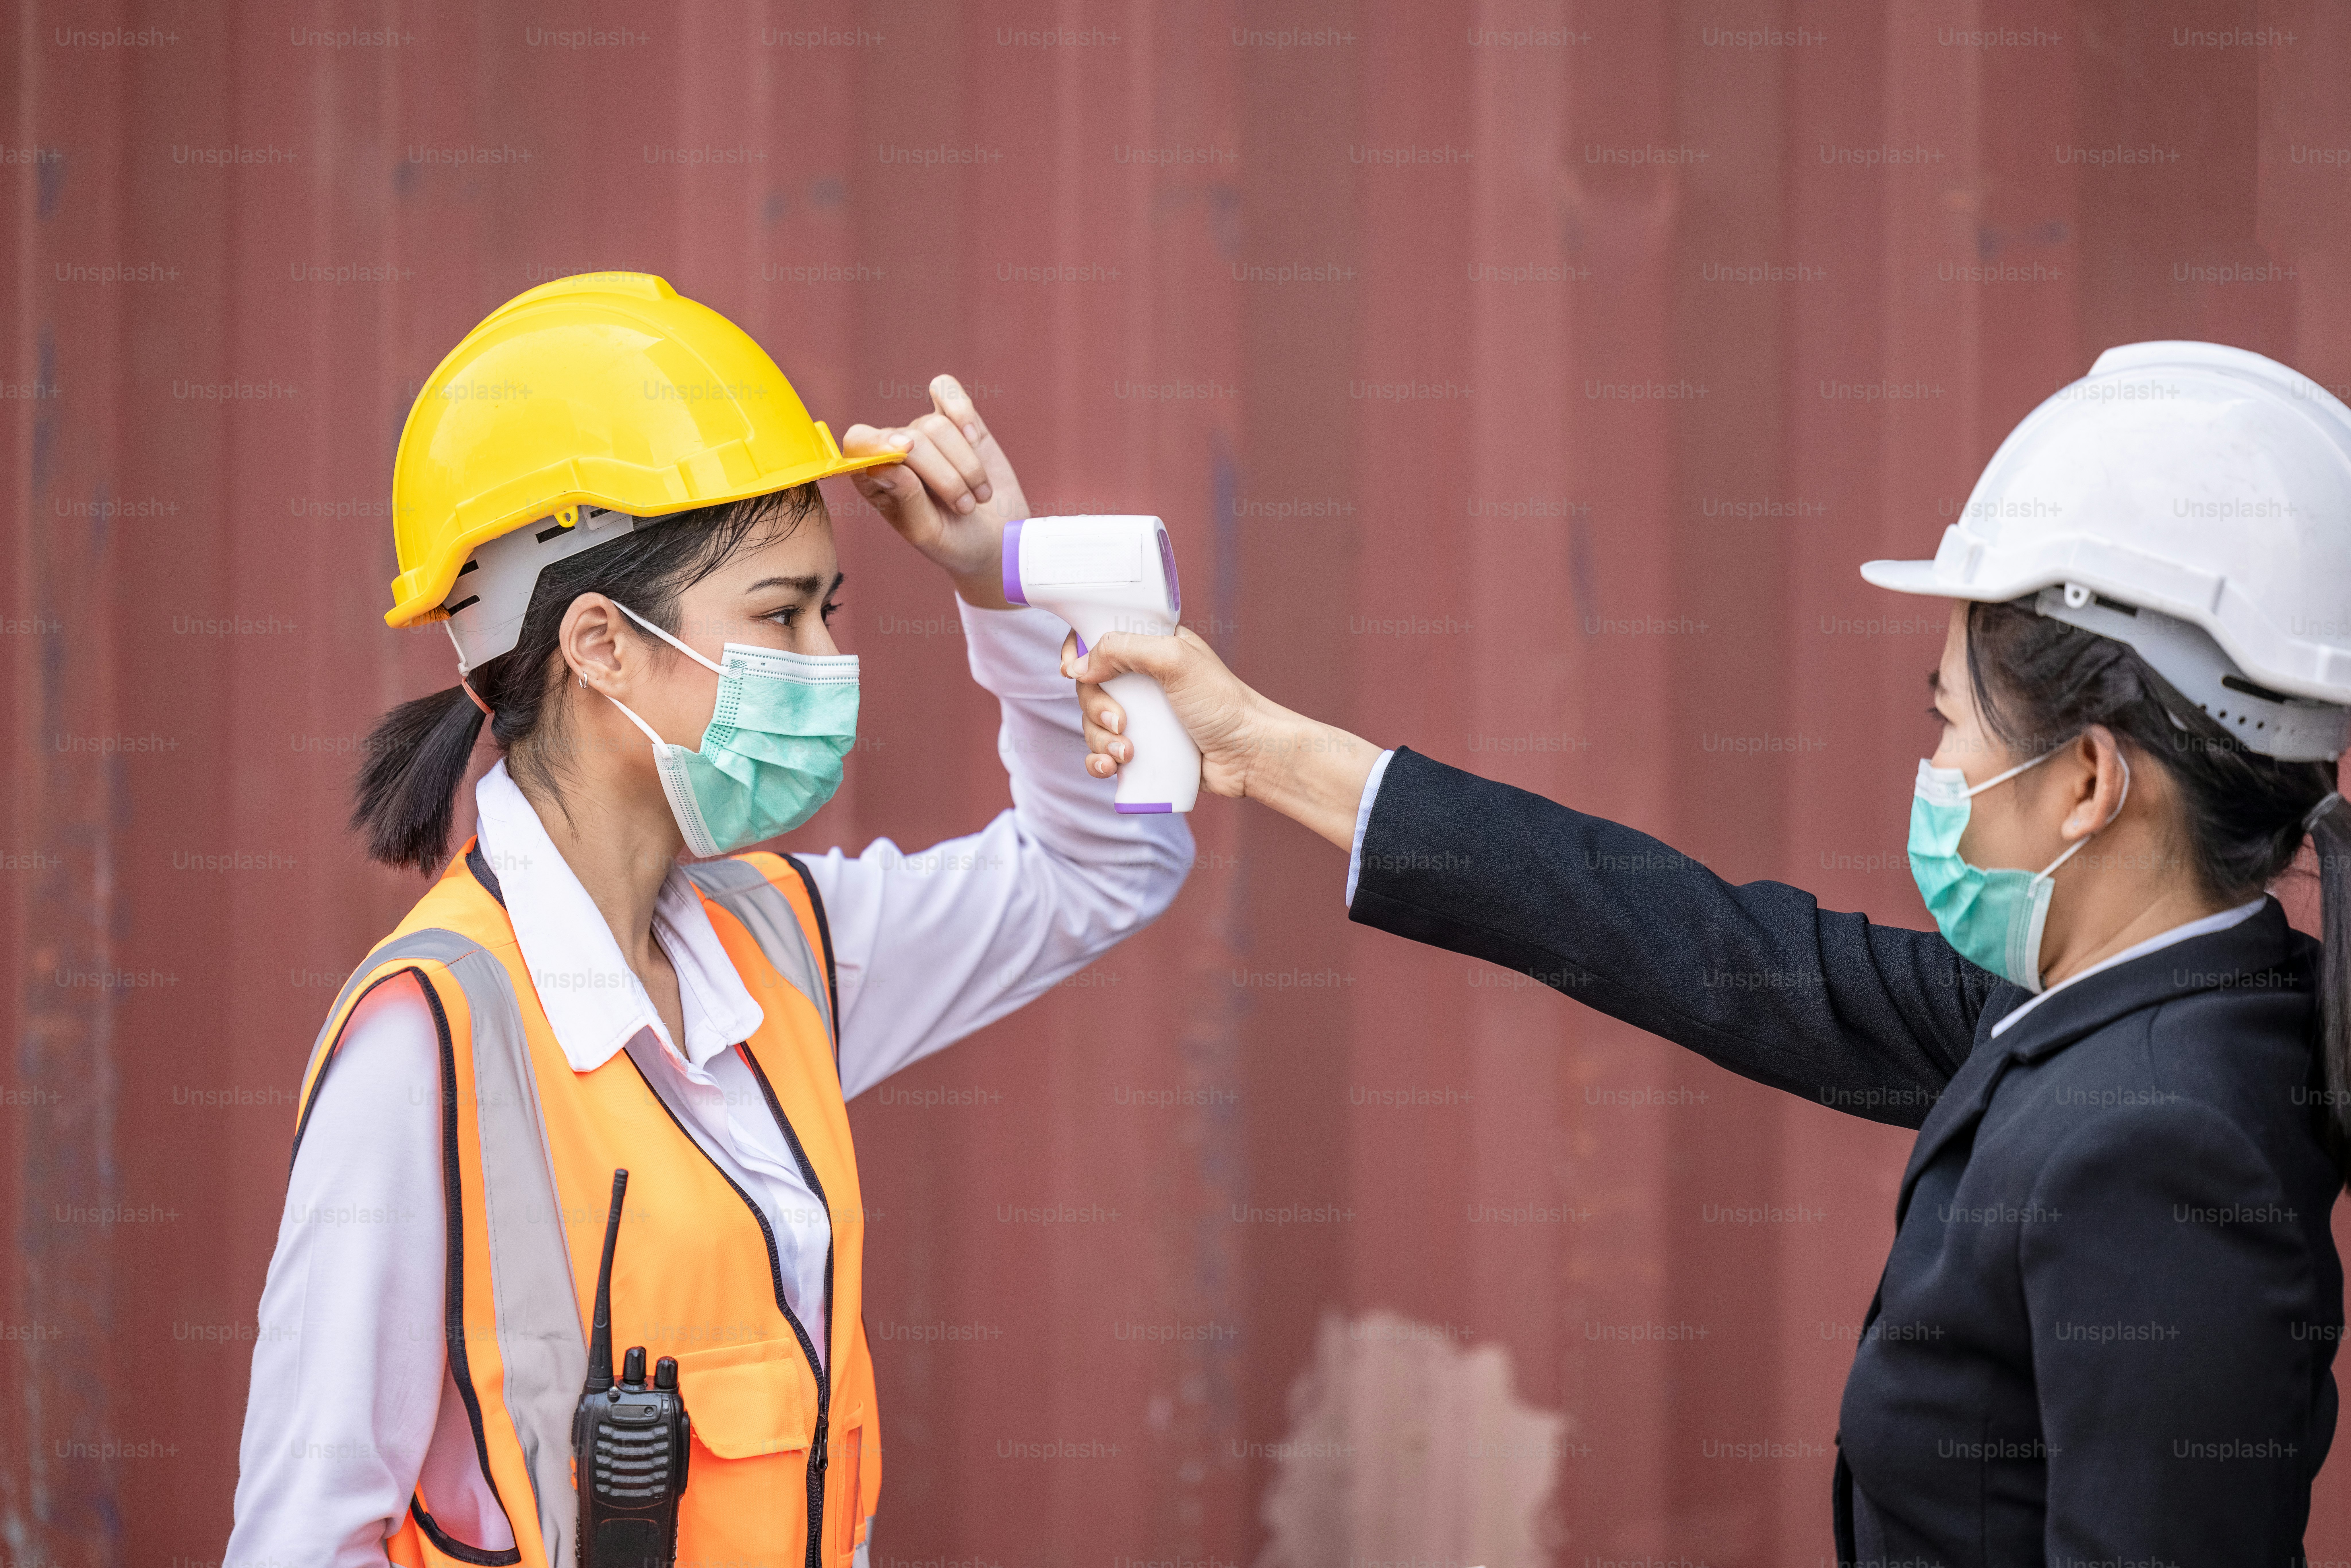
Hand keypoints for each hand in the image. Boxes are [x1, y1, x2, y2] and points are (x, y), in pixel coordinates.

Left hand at [841, 375, 1029, 608]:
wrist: (999, 540)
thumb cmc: (954, 542)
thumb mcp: (926, 531)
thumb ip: (904, 498)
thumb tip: (878, 464)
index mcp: (875, 478)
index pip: (860, 442)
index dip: (879, 444)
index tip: (906, 460)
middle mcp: (896, 451)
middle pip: (911, 438)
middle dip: (944, 475)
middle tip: (965, 507)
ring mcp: (927, 434)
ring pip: (938, 425)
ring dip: (967, 465)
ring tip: (978, 496)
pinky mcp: (957, 421)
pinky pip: (948, 392)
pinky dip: (963, 412)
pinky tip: (976, 439)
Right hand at [1065, 627, 1381, 849]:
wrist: (1250, 754)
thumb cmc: (1222, 702)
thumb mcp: (1175, 660)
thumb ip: (1125, 649)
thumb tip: (1079, 666)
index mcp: (1150, 648)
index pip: (1099, 639)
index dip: (1077, 652)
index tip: (1070, 670)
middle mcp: (1143, 681)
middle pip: (1090, 688)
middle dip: (1095, 709)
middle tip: (1122, 723)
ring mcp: (1142, 717)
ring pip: (1094, 725)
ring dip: (1099, 741)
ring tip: (1127, 754)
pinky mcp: (1144, 750)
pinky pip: (1104, 755)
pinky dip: (1100, 762)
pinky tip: (1111, 769)